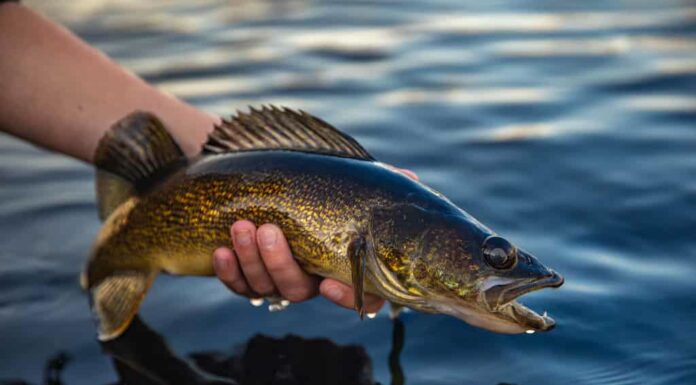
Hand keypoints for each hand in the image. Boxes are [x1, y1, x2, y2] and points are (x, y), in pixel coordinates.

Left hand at [212, 168, 418, 313]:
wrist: (260, 181)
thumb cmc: (314, 182)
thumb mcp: (346, 180)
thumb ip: (376, 184)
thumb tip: (410, 180)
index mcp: (340, 263)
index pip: (357, 295)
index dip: (345, 296)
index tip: (328, 281)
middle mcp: (310, 277)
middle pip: (297, 289)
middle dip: (280, 262)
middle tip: (268, 230)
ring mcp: (276, 278)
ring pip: (265, 287)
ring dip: (251, 259)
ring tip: (241, 226)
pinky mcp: (247, 276)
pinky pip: (238, 286)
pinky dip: (229, 272)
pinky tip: (221, 250)